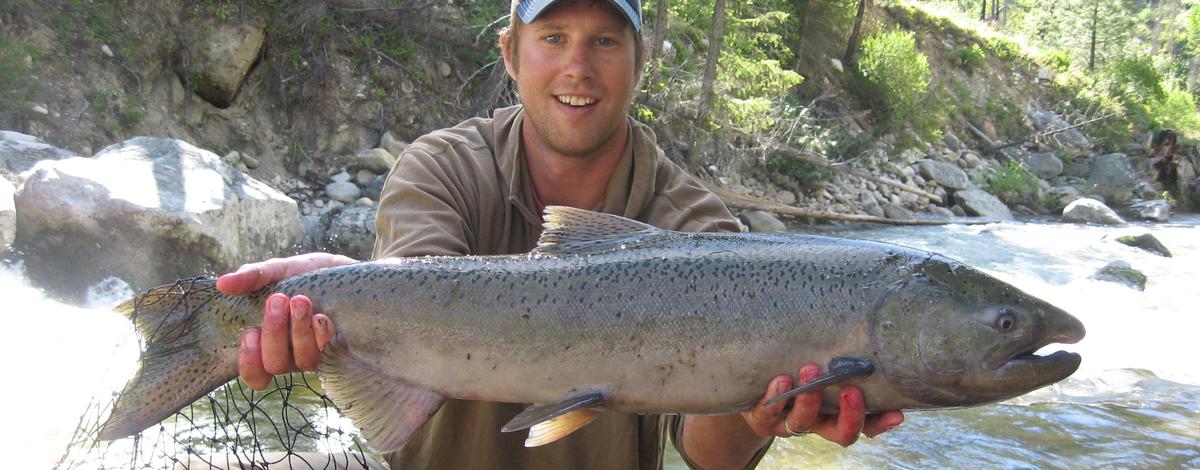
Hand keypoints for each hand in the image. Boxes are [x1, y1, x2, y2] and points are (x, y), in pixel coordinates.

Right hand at [216, 253, 355, 389]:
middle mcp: (293, 355)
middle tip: (278, 299)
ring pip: (303, 361)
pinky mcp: (342, 349)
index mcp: (270, 343)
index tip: (250, 332)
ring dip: (299, 331)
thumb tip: (222, 284)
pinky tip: (322, 316)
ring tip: (301, 300)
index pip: (255, 373)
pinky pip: (329, 354)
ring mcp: (318, 354)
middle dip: (274, 333)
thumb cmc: (309, 275)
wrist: (351, 270)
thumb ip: (253, 277)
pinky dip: (322, 335)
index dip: (249, 362)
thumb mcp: (279, 270)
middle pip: (275, 364)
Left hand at [740, 363, 903, 446]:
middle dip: (849, 415)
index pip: (865, 424)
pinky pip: (768, 413)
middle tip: (851, 390)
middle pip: (840, 433)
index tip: (897, 412)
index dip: (881, 423)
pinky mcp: (762, 418)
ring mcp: (788, 422)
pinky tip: (781, 380)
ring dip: (809, 398)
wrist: (750, 380)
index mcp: (835, 412)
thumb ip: (838, 349)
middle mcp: (815, 421)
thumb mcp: (818, 357)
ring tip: (810, 369)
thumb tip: (866, 317)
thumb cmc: (793, 362)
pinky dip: (776, 397)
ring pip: (802, 423)